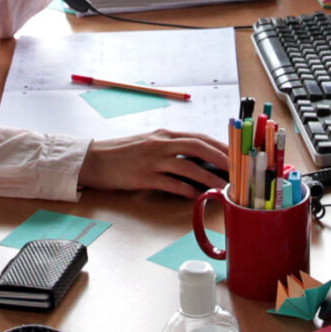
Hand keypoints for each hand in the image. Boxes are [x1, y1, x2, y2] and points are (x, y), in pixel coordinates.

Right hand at [79, 129, 228, 197]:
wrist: (94, 160)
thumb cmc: (122, 153)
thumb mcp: (148, 143)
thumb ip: (170, 147)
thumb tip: (196, 158)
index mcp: (163, 135)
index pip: (198, 137)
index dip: (220, 146)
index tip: (236, 155)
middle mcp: (160, 144)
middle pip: (198, 147)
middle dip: (221, 158)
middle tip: (237, 170)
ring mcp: (152, 160)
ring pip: (188, 167)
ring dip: (208, 177)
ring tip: (223, 187)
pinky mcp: (144, 177)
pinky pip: (170, 183)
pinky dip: (186, 190)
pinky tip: (197, 196)